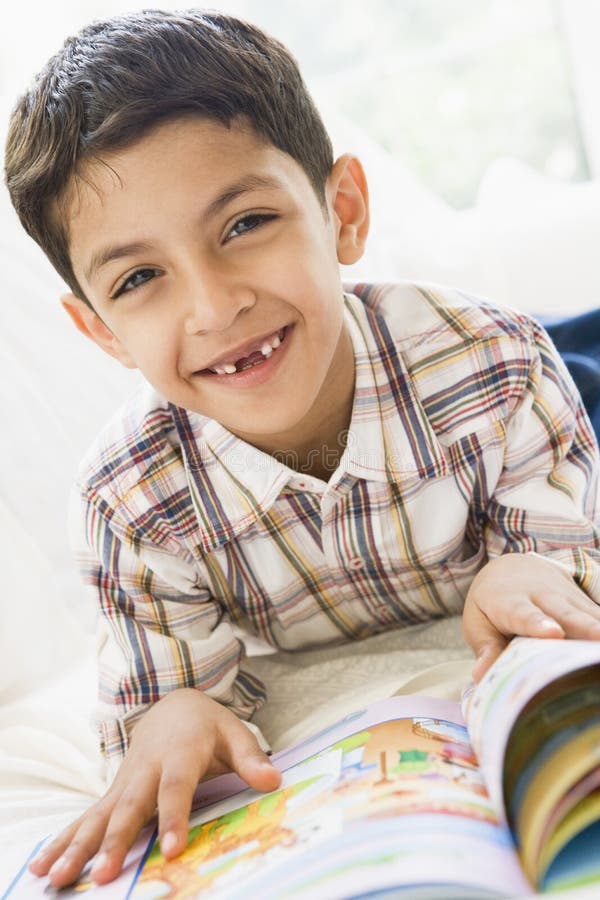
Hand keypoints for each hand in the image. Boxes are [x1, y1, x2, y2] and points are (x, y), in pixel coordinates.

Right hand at [28, 688, 279, 887]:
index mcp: (180, 753)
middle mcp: (146, 768)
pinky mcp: (113, 793)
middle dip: (114, 841)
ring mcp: (125, 781)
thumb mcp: (234, 732)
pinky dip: (63, 841)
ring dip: (79, 846)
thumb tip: (273, 780)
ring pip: (100, 815)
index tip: (171, 849)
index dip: (174, 817)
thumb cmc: (207, 725)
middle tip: (101, 875)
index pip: (176, 788)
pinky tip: (44, 867)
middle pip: (130, 807)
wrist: (173, 705)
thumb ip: (251, 757)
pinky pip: (86, 818)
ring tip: (58, 877)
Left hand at [462, 553, 599, 681]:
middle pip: (566, 613)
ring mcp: (566, 596)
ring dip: (599, 629)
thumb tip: (482, 674)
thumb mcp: (478, 622)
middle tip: (599, 637)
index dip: (538, 623)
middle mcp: (542, 595)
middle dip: (585, 627)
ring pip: (588, 614)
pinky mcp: (583, 601)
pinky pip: (597, 616)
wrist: (512, 567)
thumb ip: (485, 647)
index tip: (553, 632)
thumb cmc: (491, 603)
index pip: (524, 614)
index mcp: (510, 602)